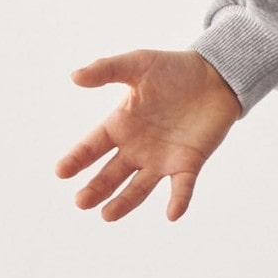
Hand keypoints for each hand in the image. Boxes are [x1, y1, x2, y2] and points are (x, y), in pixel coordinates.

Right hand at [55, 49, 242, 221]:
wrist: (216, 74)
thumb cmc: (175, 69)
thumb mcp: (139, 63)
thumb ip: (107, 69)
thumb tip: (75, 75)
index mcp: (121, 125)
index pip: (92, 147)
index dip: (77, 159)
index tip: (61, 171)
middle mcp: (137, 148)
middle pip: (110, 174)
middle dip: (96, 188)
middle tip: (82, 202)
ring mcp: (162, 158)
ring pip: (139, 188)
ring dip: (124, 202)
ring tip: (107, 215)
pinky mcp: (189, 163)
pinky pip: (182, 187)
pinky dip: (178, 200)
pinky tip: (173, 213)